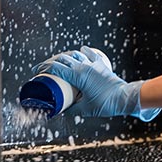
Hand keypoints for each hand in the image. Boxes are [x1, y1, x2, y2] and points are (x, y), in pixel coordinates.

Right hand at [32, 47, 160, 121]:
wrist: (125, 97)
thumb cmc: (106, 104)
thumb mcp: (85, 110)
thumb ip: (71, 110)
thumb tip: (60, 111)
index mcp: (78, 76)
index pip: (56, 67)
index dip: (44, 68)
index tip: (37, 71)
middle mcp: (84, 66)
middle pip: (63, 58)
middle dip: (51, 61)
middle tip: (45, 68)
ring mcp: (93, 64)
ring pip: (76, 54)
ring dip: (66, 56)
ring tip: (60, 61)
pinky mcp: (101, 65)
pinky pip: (91, 54)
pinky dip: (84, 52)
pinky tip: (81, 50)